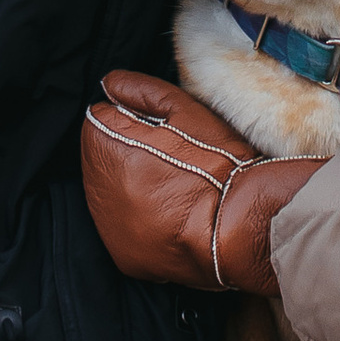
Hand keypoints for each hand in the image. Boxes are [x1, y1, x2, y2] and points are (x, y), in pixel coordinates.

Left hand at [81, 70, 317, 295]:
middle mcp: (100, 193)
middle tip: (168, 157)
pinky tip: (169, 214)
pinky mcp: (125, 257)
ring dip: (128, 185)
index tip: (158, 129)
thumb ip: (140, 90)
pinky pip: (121, 228)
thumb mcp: (185, 111)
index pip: (96, 121)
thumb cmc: (217, 162)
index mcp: (110, 151)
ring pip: (108, 193)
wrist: (242, 226)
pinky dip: (137, 220)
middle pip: (99, 158)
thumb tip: (109, 83)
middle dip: (123, 152)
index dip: (128, 119)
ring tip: (171, 186)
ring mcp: (110, 229)